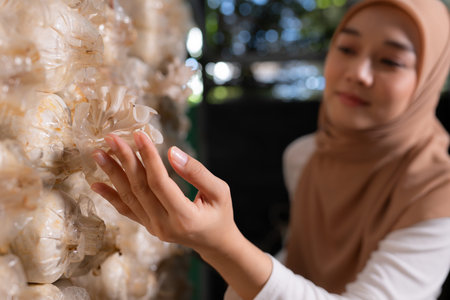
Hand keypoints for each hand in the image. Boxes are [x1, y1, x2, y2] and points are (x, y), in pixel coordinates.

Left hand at [91, 132, 272, 299]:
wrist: (214, 243)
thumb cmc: (220, 214)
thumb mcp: (219, 191)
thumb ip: (197, 173)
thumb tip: (172, 152)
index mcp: (184, 217)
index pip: (160, 183)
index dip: (149, 158)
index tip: (139, 134)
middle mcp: (164, 225)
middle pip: (140, 188)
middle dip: (125, 160)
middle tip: (112, 138)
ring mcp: (153, 228)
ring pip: (129, 197)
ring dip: (113, 174)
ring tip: (99, 153)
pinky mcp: (148, 226)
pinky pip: (126, 210)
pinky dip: (111, 196)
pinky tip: (96, 184)